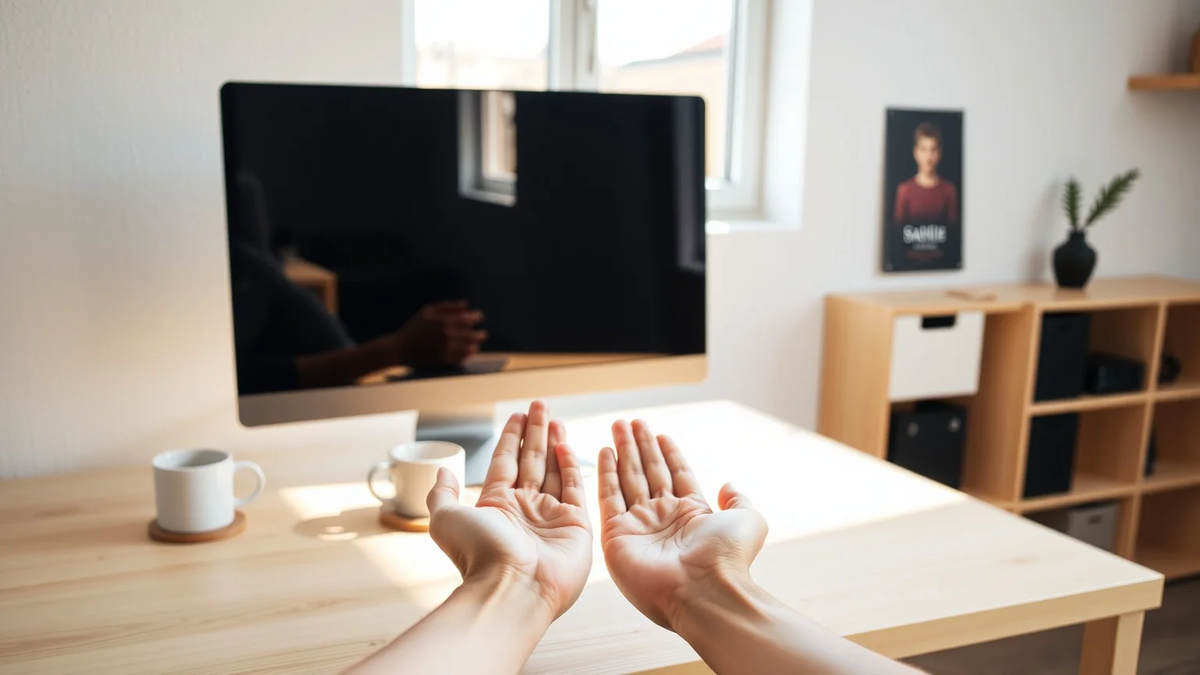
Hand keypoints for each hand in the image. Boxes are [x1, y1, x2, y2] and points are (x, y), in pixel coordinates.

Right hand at [392, 300, 486, 367]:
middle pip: (470, 335)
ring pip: (467, 348)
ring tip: (476, 345)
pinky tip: (468, 354)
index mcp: (443, 321)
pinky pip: (460, 358)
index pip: (466, 319)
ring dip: (474, 346)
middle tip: (483, 334)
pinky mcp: (443, 359)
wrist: (400, 348)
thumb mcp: (427, 311)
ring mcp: (445, 348)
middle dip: (479, 335)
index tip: (479, 317)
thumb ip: (447, 306)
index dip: (476, 317)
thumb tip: (465, 305)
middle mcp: (446, 334)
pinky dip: (466, 356)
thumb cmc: (413, 327)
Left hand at [426, 401, 591, 617]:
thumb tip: (442, 469)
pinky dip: (570, 465)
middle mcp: (524, 509)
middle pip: (531, 461)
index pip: (505, 462)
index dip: (510, 438)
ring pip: (553, 470)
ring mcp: (550, 517)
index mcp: (496, 506)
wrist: (512, 587)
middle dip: (534, 432)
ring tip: (554, 418)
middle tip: (539, 405)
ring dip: (553, 443)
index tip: (516, 416)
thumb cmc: (478, 554)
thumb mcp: (446, 518)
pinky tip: (565, 445)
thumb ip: (442, 493)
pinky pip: (574, 488)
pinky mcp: (575, 525)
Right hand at [598, 420, 766, 629]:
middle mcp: (663, 518)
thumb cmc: (727, 557)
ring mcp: (639, 526)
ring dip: (623, 451)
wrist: (703, 590)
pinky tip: (605, 452)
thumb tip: (727, 485)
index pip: (676, 473)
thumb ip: (738, 500)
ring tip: (618, 426)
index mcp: (691, 513)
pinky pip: (608, 498)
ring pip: (628, 479)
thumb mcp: (748, 521)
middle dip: (640, 445)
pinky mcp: (617, 536)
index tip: (659, 433)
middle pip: (648, 472)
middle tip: (630, 421)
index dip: (667, 453)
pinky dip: (605, 474)